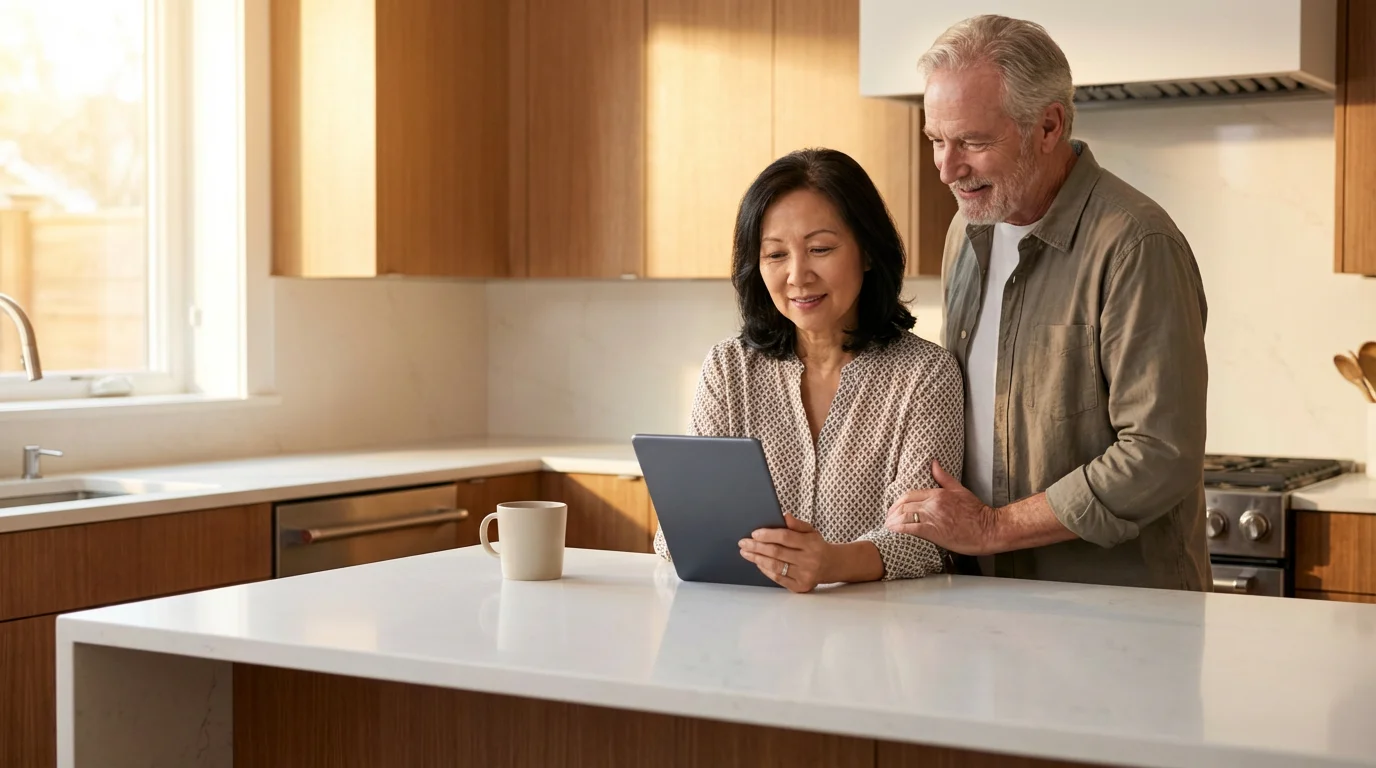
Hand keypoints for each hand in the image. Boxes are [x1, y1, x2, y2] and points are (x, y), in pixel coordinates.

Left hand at [739, 513, 831, 592]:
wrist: (831, 565)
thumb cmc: (816, 545)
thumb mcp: (811, 531)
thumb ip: (797, 524)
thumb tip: (785, 515)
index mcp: (811, 543)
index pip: (786, 537)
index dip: (768, 535)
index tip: (754, 533)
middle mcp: (809, 560)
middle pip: (777, 552)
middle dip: (757, 547)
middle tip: (743, 543)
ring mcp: (805, 575)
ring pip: (775, 566)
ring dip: (757, 559)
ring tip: (746, 553)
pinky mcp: (800, 586)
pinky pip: (778, 578)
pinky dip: (765, 570)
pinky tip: (758, 563)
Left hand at [884, 460, 998, 555]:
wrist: (988, 529)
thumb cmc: (976, 512)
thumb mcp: (959, 490)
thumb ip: (943, 477)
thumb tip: (933, 462)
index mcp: (938, 494)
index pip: (910, 494)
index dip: (898, 502)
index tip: (894, 508)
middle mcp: (933, 504)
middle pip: (904, 505)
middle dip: (892, 512)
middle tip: (889, 518)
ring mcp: (932, 517)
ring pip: (904, 516)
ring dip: (893, 521)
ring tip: (889, 525)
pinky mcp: (933, 532)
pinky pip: (910, 528)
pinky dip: (899, 529)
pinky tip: (894, 531)